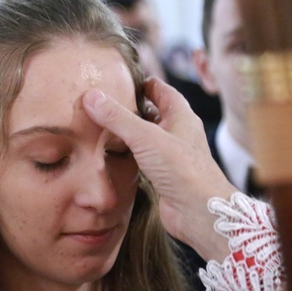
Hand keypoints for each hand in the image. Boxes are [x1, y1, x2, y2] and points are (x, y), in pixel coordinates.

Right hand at [83, 77, 235, 260]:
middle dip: (131, 107)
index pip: (161, 90)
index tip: (121, 79)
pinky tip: (112, 156)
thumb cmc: (183, 170)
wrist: (200, 212)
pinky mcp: (163, 176)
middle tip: (105, 102)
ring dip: (128, 132)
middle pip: (152, 112)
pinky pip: (142, 158)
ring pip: (146, 137)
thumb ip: (117, 117)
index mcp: (180, 116)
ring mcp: (171, 155)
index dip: (143, 82)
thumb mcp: (145, 137)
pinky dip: (128, 155)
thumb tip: (91, 96)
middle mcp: (177, 133)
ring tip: (102, 126)